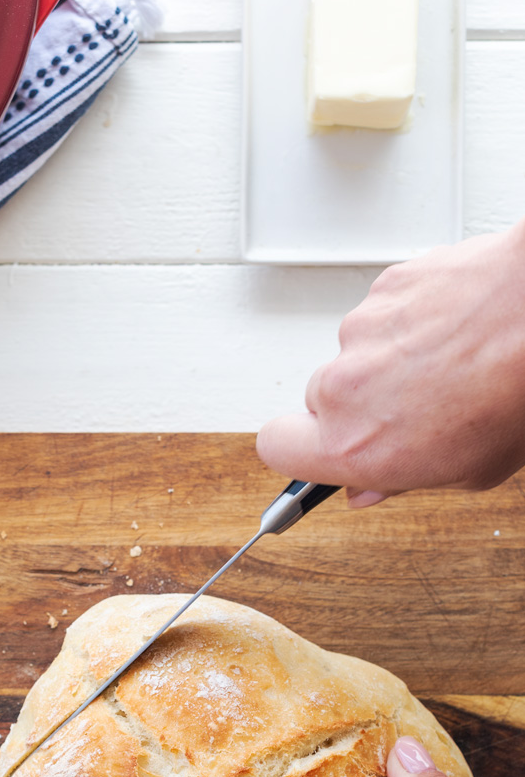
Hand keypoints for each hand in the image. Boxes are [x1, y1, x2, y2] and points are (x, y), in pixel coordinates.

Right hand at [256, 223, 524, 506]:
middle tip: (411, 409)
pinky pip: (382, 316)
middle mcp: (343, 388)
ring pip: (353, 355)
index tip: (313, 450)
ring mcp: (359, 333)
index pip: (274, 448)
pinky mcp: (382, 289)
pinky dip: (409, 324)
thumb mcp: (469, 470)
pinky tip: (452, 331)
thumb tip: (371, 487)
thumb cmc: (516, 390)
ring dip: (388, 362)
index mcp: (354, 445)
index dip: (294, 449)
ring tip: (447, 365)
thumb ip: (403, 480)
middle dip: (357, 406)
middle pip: (318, 401)